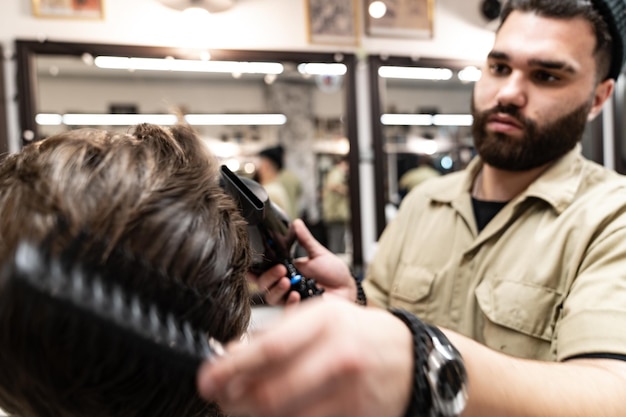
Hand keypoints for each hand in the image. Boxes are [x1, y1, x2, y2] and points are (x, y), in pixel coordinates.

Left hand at [197, 298, 412, 416]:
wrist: (409, 358)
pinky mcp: (356, 416)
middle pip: (271, 391)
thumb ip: (279, 332)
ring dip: (253, 415)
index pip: (269, 349)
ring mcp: (349, 391)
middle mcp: (338, 355)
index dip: (232, 368)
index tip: (208, 378)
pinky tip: (274, 413)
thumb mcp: (323, 316)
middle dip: (235, 400)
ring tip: (242, 407)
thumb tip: (233, 353)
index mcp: (326, 321)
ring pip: (284, 416)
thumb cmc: (359, 333)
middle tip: (220, 398)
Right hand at [248, 219, 356, 304]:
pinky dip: (290, 304)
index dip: (254, 270)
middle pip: (264, 285)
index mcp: (286, 271)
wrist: (349, 288)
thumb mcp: (318, 254)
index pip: (264, 272)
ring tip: (288, 281)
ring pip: (272, 298)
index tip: (251, 265)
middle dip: (269, 277)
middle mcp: (286, 286)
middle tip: (281, 270)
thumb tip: (296, 223)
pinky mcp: (301, 311)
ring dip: (277, 289)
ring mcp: (292, 299)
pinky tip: (296, 295)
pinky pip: (289, 311)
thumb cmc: (334, 273)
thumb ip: (305, 240)